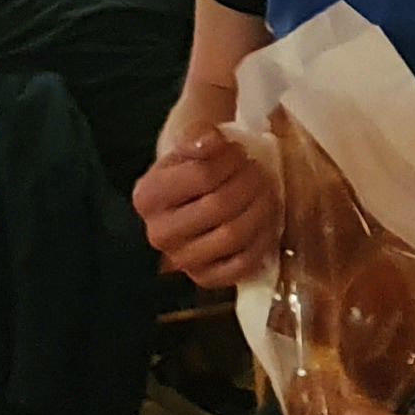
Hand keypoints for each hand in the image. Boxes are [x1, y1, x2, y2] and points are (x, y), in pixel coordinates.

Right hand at [136, 129, 276, 288]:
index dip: (233, 160)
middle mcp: (158, 233)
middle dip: (251, 184)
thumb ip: (199, 136)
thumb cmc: (196, 165)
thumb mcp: (192, 143)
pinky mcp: (206, 278)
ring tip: (266, 193)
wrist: (195, 194)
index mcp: (148, 196)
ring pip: (234, 235)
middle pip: (221, 206)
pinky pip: (242, 265)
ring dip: (262, 210)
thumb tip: (210, 140)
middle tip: (260, 172)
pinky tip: (266, 221)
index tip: (241, 153)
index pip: (203, 175)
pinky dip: (262, 241)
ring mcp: (182, 260)